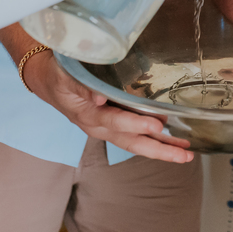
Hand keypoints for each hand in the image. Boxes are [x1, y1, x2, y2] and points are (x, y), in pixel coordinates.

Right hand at [23, 49, 193, 163]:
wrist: (46, 79)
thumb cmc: (56, 76)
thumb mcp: (64, 77)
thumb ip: (81, 87)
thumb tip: (99, 97)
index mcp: (89, 115)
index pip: (115, 121)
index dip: (136, 124)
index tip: (156, 124)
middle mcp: (100, 126)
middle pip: (132, 142)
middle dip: (159, 150)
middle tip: (183, 155)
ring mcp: (107, 127)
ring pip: (137, 142)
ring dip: (162, 148)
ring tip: (186, 153)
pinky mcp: (112, 123)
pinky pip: (135, 136)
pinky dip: (155, 140)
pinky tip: (172, 139)